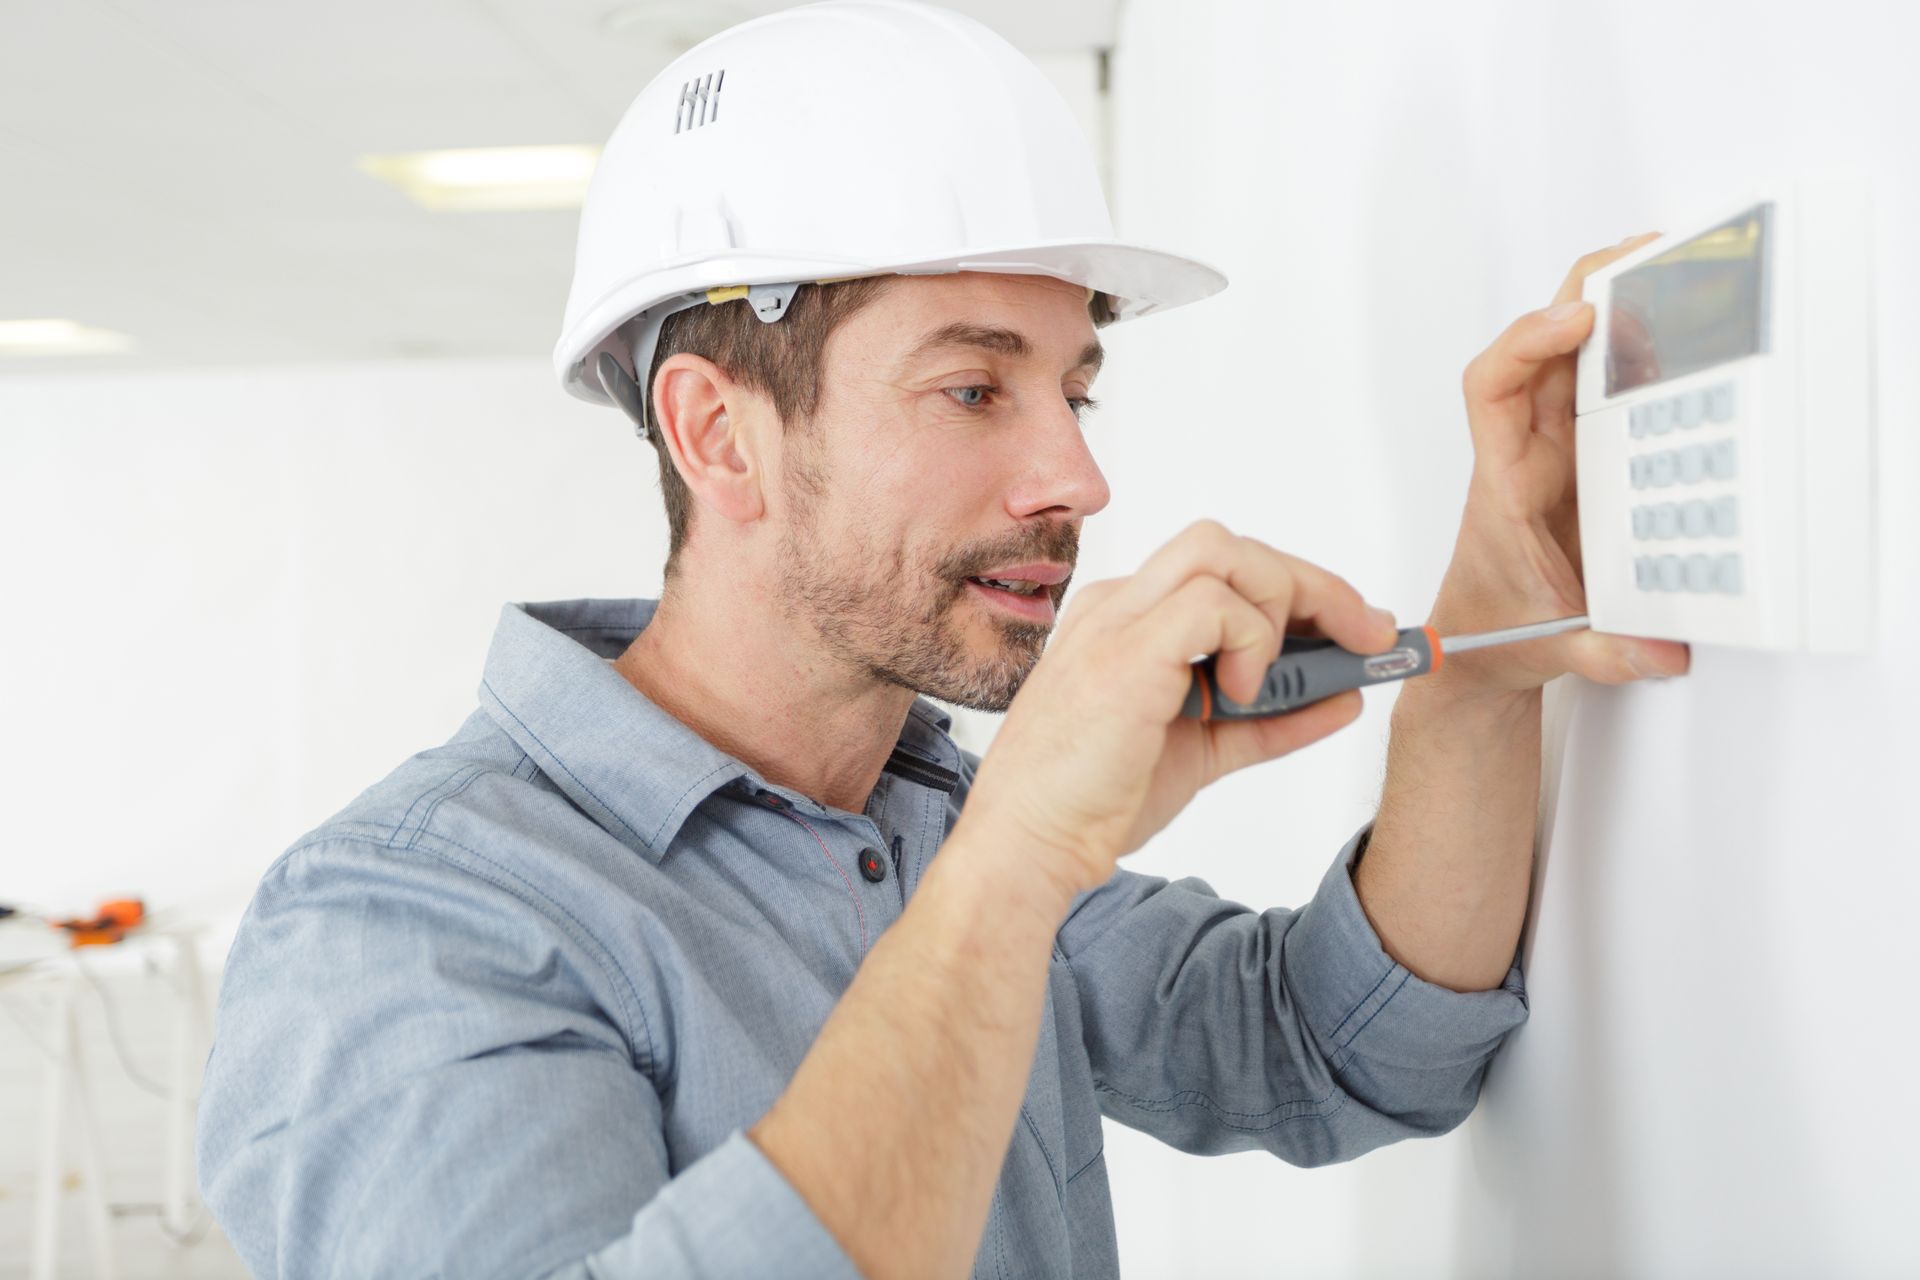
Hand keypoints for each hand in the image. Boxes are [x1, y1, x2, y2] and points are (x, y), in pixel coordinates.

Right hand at [959, 520, 1398, 899]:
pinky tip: (1240, 694)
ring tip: (1282, 677)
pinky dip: (1250, 642)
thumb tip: (1344, 696)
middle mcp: (1120, 606)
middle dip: (1315, 585)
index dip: (1300, 593)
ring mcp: (1118, 620)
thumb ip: (1268, 720)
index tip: (1357, 633)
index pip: (1226, 573)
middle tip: (1370, 635)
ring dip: (1284, 604)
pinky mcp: (1125, 650)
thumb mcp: (1204, 752)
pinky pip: (1213, 602)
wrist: (1029, 846)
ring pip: (1224, 552)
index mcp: (1129, 622)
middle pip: (1232, 548)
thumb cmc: (1094, 803)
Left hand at [1431, 234, 1692, 695]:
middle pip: (1540, 349)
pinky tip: (1680, 330)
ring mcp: (1558, 450)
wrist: (1477, 651)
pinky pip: (1608, 390)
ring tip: (1672, 271)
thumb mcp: (1548, 648)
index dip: (1527, 343)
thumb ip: (1600, 650)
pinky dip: (1639, 355)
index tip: (1577, 321)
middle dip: (1584, 293)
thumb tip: (1658, 649)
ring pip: (1575, 360)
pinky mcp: (1589, 460)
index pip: (1492, 389)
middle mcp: (1526, 452)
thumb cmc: (1492, 631)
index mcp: (1504, 482)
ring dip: (1616, 312)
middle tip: (1645, 255)